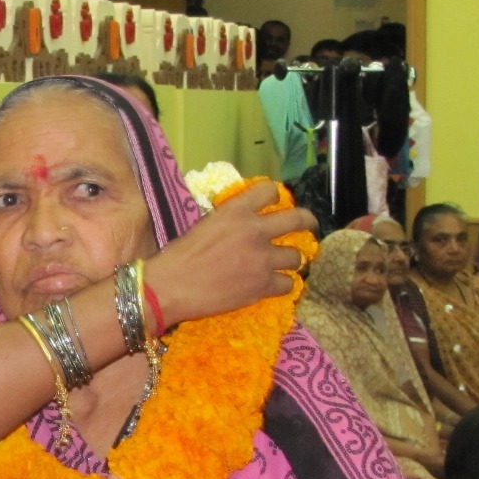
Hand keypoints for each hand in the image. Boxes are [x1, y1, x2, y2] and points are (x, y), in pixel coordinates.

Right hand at [144, 180, 314, 324]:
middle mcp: (255, 230)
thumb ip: (229, 222)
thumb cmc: (178, 257)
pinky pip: (288, 284)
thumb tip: (240, 226)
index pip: (270, 191)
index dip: (276, 197)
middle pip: (297, 219)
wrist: (169, 287)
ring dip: (291, 260)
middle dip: (308, 221)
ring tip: (284, 265)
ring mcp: (263, 259)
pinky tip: (273, 286)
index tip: (277, 204)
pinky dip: (282, 285)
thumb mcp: (204, 226)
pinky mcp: (263, 285)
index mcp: (236, 211)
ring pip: (296, 256)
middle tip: (309, 226)